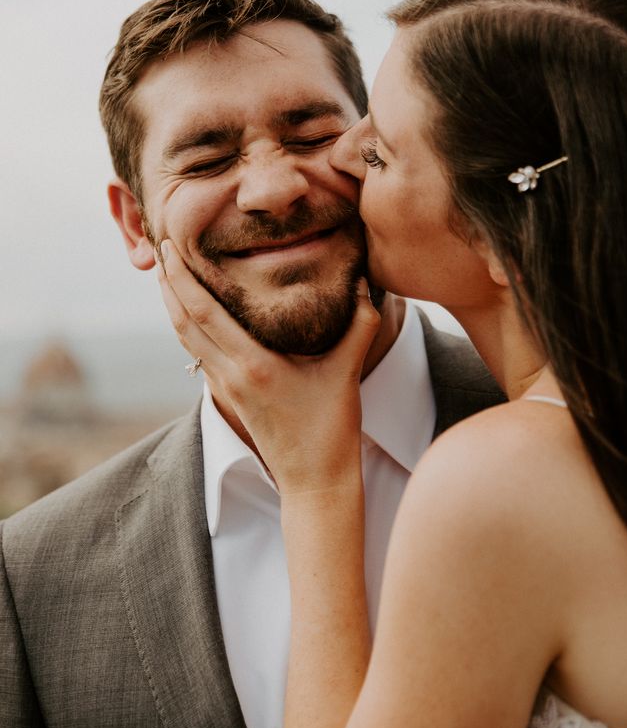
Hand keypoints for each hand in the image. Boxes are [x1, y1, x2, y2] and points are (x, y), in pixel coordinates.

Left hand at [156, 240, 380, 493]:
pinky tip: (196, 314)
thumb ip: (360, 323)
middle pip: (183, 321)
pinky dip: (190, 328)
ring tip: (169, 274)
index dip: (181, 277)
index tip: (169, 246)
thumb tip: (364, 280)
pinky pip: (200, 354)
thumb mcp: (347, 371)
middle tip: (161, 247)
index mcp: (252, 364)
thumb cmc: (331, 429)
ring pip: (186, 339)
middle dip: (168, 283)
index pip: (203, 311)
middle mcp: (230, 374)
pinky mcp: (231, 396)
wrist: (314, 481)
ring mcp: (226, 387)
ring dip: (174, 305)